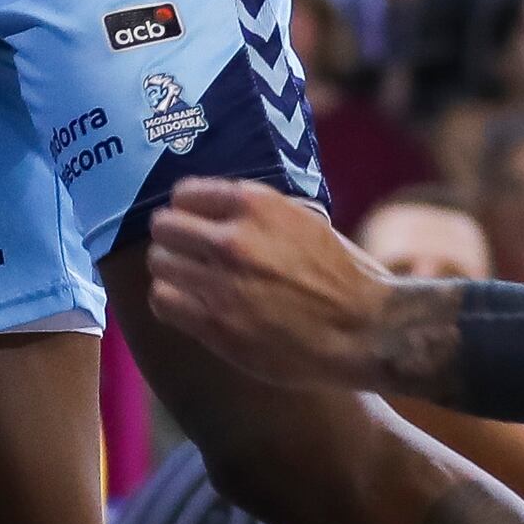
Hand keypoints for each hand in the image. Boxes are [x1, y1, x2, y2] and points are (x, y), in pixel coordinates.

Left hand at [145, 179, 404, 394]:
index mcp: (256, 205)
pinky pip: (164, 301)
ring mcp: (222, 284)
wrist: (364, 330)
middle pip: (164, 226)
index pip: (185, 193)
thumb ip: (258, 212)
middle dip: (172, 239)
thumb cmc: (341, 274)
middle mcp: (234, 239)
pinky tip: (188, 305)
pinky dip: (171, 302)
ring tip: (186, 280)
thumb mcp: (303, 219)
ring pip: (159, 263)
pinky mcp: (217, 325)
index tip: (191, 221)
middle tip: (183, 252)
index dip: (186, 209)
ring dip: (170, 271)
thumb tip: (213, 206)